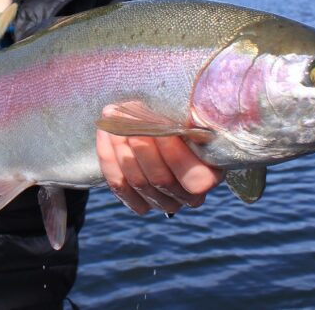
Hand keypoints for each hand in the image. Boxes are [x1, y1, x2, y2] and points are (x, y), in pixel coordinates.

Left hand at [96, 105, 222, 214]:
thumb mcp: (193, 118)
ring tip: (114, 114)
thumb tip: (179, 114)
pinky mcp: (139, 202)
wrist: (164, 133)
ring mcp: (162, 203)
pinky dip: (108, 156)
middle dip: (141, 142)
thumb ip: (190, 120)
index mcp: (209, 178)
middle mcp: (187, 197)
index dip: (173, 151)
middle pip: (160, 178)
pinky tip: (105, 131)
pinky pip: (119, 184)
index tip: (157, 121)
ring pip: (137, 181)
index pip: (194, 179)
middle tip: (128, 113)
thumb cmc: (182, 120)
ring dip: (121, 144)